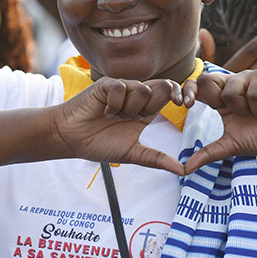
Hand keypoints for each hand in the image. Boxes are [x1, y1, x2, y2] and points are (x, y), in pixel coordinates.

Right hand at [50, 78, 184, 173]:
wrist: (72, 139)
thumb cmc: (99, 144)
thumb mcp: (133, 154)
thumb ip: (157, 159)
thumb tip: (184, 172)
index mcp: (146, 110)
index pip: (170, 93)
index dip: (179, 94)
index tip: (183, 104)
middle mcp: (136, 96)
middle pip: (162, 86)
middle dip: (154, 105)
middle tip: (138, 118)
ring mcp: (121, 88)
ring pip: (143, 89)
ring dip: (130, 109)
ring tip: (114, 118)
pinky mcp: (106, 85)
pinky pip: (121, 88)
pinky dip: (115, 104)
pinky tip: (105, 112)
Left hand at [182, 70, 256, 173]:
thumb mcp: (231, 145)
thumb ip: (208, 153)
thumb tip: (186, 169)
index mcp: (219, 98)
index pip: (196, 87)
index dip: (187, 91)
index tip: (185, 105)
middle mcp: (230, 84)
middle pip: (206, 80)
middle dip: (217, 101)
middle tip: (233, 114)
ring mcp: (246, 78)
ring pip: (230, 90)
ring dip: (244, 109)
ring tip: (256, 113)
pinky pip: (252, 91)